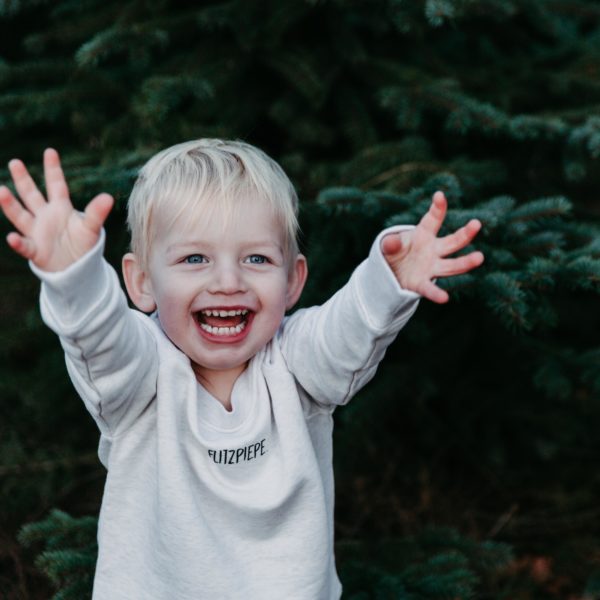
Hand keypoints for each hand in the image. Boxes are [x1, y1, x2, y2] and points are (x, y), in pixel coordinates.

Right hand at [0, 148, 112, 271]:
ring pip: (21, 215)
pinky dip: (18, 242)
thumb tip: (108, 197)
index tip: (50, 151)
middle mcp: (45, 216)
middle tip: (15, 162)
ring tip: (1, 190)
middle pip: (31, 195)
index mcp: (61, 208)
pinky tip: (12, 238)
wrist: (77, 267)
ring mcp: (37, 232)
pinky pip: (25, 245)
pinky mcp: (35, 250)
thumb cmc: (83, 244)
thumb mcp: (92, 228)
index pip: (56, 185)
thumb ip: (96, 213)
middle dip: (23, 180)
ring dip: (10, 204)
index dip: (53, 169)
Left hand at [381, 191, 483, 302]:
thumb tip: (390, 242)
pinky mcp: (422, 283)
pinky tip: (444, 299)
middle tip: (476, 223)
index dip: (437, 208)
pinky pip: (430, 288)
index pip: (433, 220)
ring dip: (465, 262)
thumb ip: (390, 244)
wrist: (392, 273)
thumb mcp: (389, 246)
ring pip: (451, 265)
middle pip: (452, 242)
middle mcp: (433, 250)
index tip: (439, 195)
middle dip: (465, 233)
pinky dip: (436, 293)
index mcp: (424, 235)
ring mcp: (431, 267)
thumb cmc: (395, 253)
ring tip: (479, 257)